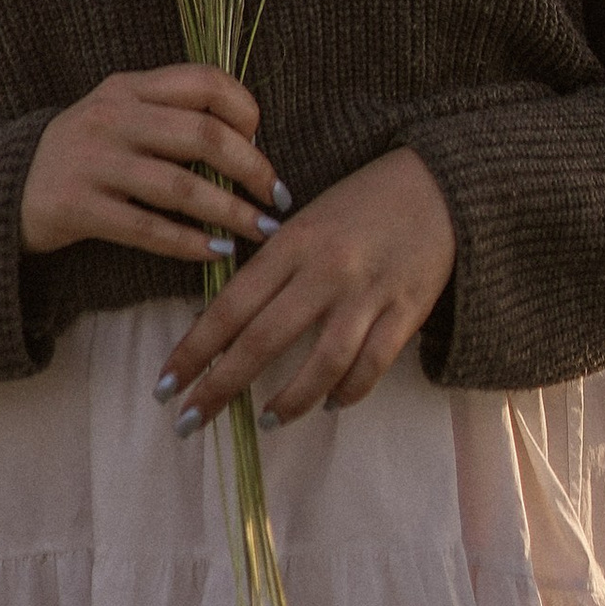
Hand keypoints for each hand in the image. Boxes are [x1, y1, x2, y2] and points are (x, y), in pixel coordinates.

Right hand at [20, 65, 282, 264]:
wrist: (2, 186)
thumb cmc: (85, 153)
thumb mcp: (119, 115)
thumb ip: (171, 115)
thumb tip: (250, 142)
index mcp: (128, 87)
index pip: (203, 81)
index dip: (244, 109)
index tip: (262, 141)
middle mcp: (112, 117)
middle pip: (202, 135)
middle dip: (251, 167)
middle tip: (276, 195)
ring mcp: (93, 162)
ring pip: (180, 186)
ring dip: (230, 212)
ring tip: (261, 230)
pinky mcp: (77, 207)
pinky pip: (146, 228)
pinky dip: (188, 243)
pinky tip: (216, 252)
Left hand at [154, 147, 455, 434]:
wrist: (439, 183)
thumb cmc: (361, 203)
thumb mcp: (306, 220)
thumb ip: (272, 267)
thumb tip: (228, 325)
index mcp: (292, 242)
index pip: (230, 306)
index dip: (194, 350)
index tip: (165, 386)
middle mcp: (325, 269)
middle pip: (263, 340)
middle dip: (220, 387)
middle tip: (189, 422)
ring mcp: (368, 293)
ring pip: (321, 363)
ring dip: (289, 401)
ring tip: (267, 421)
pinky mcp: (406, 311)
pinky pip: (372, 365)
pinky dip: (348, 392)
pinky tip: (330, 405)